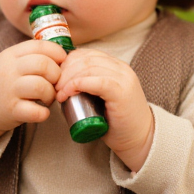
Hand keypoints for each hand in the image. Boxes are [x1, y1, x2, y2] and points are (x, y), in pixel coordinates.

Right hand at [0, 39, 66, 149]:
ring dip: (51, 94)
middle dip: (56, 75)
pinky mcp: (11, 111)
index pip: (41, 46)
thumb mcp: (11, 62)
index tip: (61, 63)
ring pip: (41, 87)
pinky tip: (41, 111)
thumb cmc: (2, 83)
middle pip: (43, 65)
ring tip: (47, 98)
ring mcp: (9, 91)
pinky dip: (44, 113)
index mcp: (11, 55)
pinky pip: (36, 112)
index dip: (57, 53)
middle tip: (54, 84)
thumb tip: (64, 56)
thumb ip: (32, 56)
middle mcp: (9, 70)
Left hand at [55, 48, 154, 170]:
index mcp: (116, 66)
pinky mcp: (122, 92)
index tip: (56, 78)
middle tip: (54, 87)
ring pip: (88, 67)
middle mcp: (121, 68)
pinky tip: (67, 94)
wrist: (139, 139)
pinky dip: (77, 85)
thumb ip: (88, 86)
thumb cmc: (115, 122)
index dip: (67, 63)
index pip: (86, 54)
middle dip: (64, 71)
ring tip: (58, 93)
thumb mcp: (100, 97)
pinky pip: (96, 80)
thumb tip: (59, 82)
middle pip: (85, 59)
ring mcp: (123, 78)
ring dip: (67, 79)